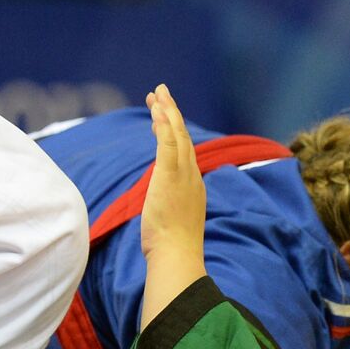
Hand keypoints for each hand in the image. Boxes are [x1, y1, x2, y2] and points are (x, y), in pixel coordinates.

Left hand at [140, 84, 206, 259]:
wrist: (177, 255)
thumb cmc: (172, 247)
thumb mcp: (173, 221)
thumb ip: (169, 207)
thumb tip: (162, 208)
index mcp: (192, 185)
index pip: (182, 151)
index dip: (173, 131)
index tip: (161, 117)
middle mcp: (192, 175)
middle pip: (182, 137)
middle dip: (171, 113)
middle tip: (160, 93)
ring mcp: (183, 175)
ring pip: (176, 135)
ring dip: (167, 112)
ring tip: (156, 94)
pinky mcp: (171, 175)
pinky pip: (168, 144)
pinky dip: (164, 125)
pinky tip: (157, 110)